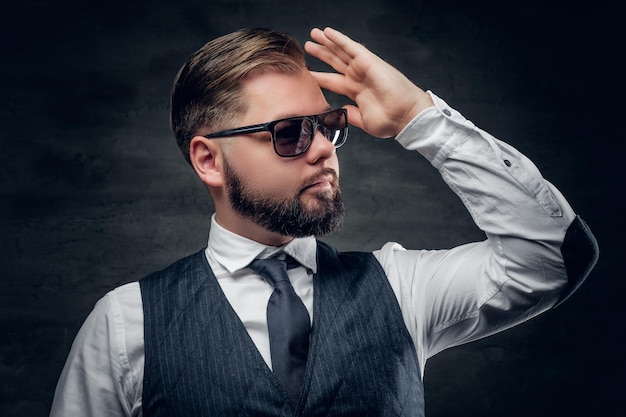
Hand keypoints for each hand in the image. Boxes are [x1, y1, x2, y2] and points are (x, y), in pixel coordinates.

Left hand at [304, 27, 433, 137]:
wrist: (406, 116)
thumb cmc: (391, 120)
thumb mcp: (364, 121)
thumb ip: (349, 115)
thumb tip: (338, 113)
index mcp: (356, 92)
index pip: (333, 81)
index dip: (319, 76)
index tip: (307, 73)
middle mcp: (358, 77)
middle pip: (335, 62)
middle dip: (322, 53)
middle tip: (308, 46)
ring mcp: (363, 68)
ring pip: (341, 51)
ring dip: (327, 42)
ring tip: (314, 34)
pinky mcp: (369, 61)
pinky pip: (351, 46)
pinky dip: (339, 39)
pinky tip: (327, 32)